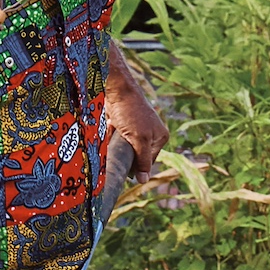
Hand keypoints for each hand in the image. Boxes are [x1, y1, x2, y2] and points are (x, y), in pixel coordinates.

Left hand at [104, 54, 167, 185]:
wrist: (116, 89)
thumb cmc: (131, 112)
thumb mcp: (139, 139)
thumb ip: (143, 160)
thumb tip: (144, 181)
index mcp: (160, 137)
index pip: (148, 162)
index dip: (135, 167)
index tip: (122, 168)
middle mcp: (151, 133)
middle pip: (136, 155)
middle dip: (124, 154)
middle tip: (116, 151)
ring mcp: (137, 128)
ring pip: (124, 147)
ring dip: (116, 146)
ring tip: (112, 137)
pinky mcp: (124, 123)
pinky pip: (117, 138)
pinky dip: (111, 137)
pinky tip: (108, 129)